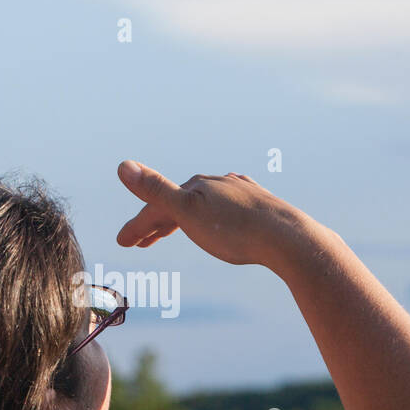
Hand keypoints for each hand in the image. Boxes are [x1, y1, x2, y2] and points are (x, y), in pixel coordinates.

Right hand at [115, 160, 302, 267]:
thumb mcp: (187, 212)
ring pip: (204, 203)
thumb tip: (123, 165)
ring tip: (174, 232)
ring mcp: (239, 193)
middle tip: (140, 243)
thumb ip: (155, 190)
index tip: (122, 243)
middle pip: (179, 203)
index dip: (137, 225)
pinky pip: (228, 207)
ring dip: (184, 217)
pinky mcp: (259, 205)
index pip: (157, 206)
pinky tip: (219, 216)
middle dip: (156, 222)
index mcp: (196, 187)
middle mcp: (217, 184)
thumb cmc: (235, 231)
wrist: (287, 239)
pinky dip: (213, 214)